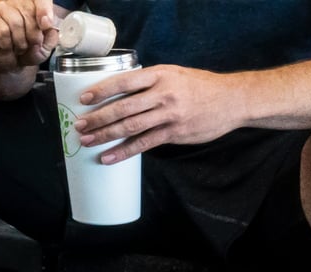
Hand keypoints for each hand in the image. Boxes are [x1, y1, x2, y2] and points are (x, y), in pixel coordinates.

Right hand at [0, 0, 58, 71]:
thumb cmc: (28, 51)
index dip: (44, 10)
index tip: (46, 25)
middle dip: (33, 34)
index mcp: (33, 5)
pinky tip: (7, 46)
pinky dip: (8, 44)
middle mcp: (17, 2)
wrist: (11, 64)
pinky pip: (3, 31)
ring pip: (16, 23)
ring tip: (20, 48)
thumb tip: (47, 23)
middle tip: (32, 45)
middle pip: (28, 12)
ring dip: (20, 42)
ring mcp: (2, 9)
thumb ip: (51, 35)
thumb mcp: (46, 47)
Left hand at [76, 65, 245, 164]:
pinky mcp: (174, 133)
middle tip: (79, 125)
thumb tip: (123, 93)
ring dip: (106, 135)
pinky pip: (144, 144)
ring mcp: (169, 115)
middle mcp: (163, 94)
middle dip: (98, 117)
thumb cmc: (201, 86)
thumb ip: (151, 82)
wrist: (231, 100)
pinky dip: (124, 151)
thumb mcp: (175, 74)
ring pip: (130, 127)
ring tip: (87, 140)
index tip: (83, 98)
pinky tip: (109, 156)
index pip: (124, 82)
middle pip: (123, 107)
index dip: (102, 90)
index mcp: (160, 75)